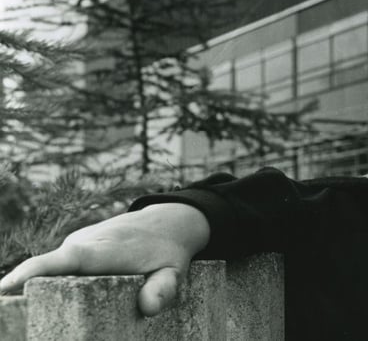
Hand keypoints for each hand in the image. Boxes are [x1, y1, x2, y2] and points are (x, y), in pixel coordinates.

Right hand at [0, 203, 209, 315]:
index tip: (7, 287)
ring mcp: (75, 245)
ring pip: (51, 272)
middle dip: (27, 293)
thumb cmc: (168, 251)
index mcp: (104, 250)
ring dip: (42, 293)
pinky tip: (52, 304)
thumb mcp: (174, 271)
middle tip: (21, 322)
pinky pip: (57, 269)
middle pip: (46, 272)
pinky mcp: (74, 250)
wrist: (167, 221)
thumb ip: (164, 289)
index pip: (64, 260)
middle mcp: (82, 244)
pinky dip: (52, 286)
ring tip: (34, 317)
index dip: (33, 272)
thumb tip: (149, 308)